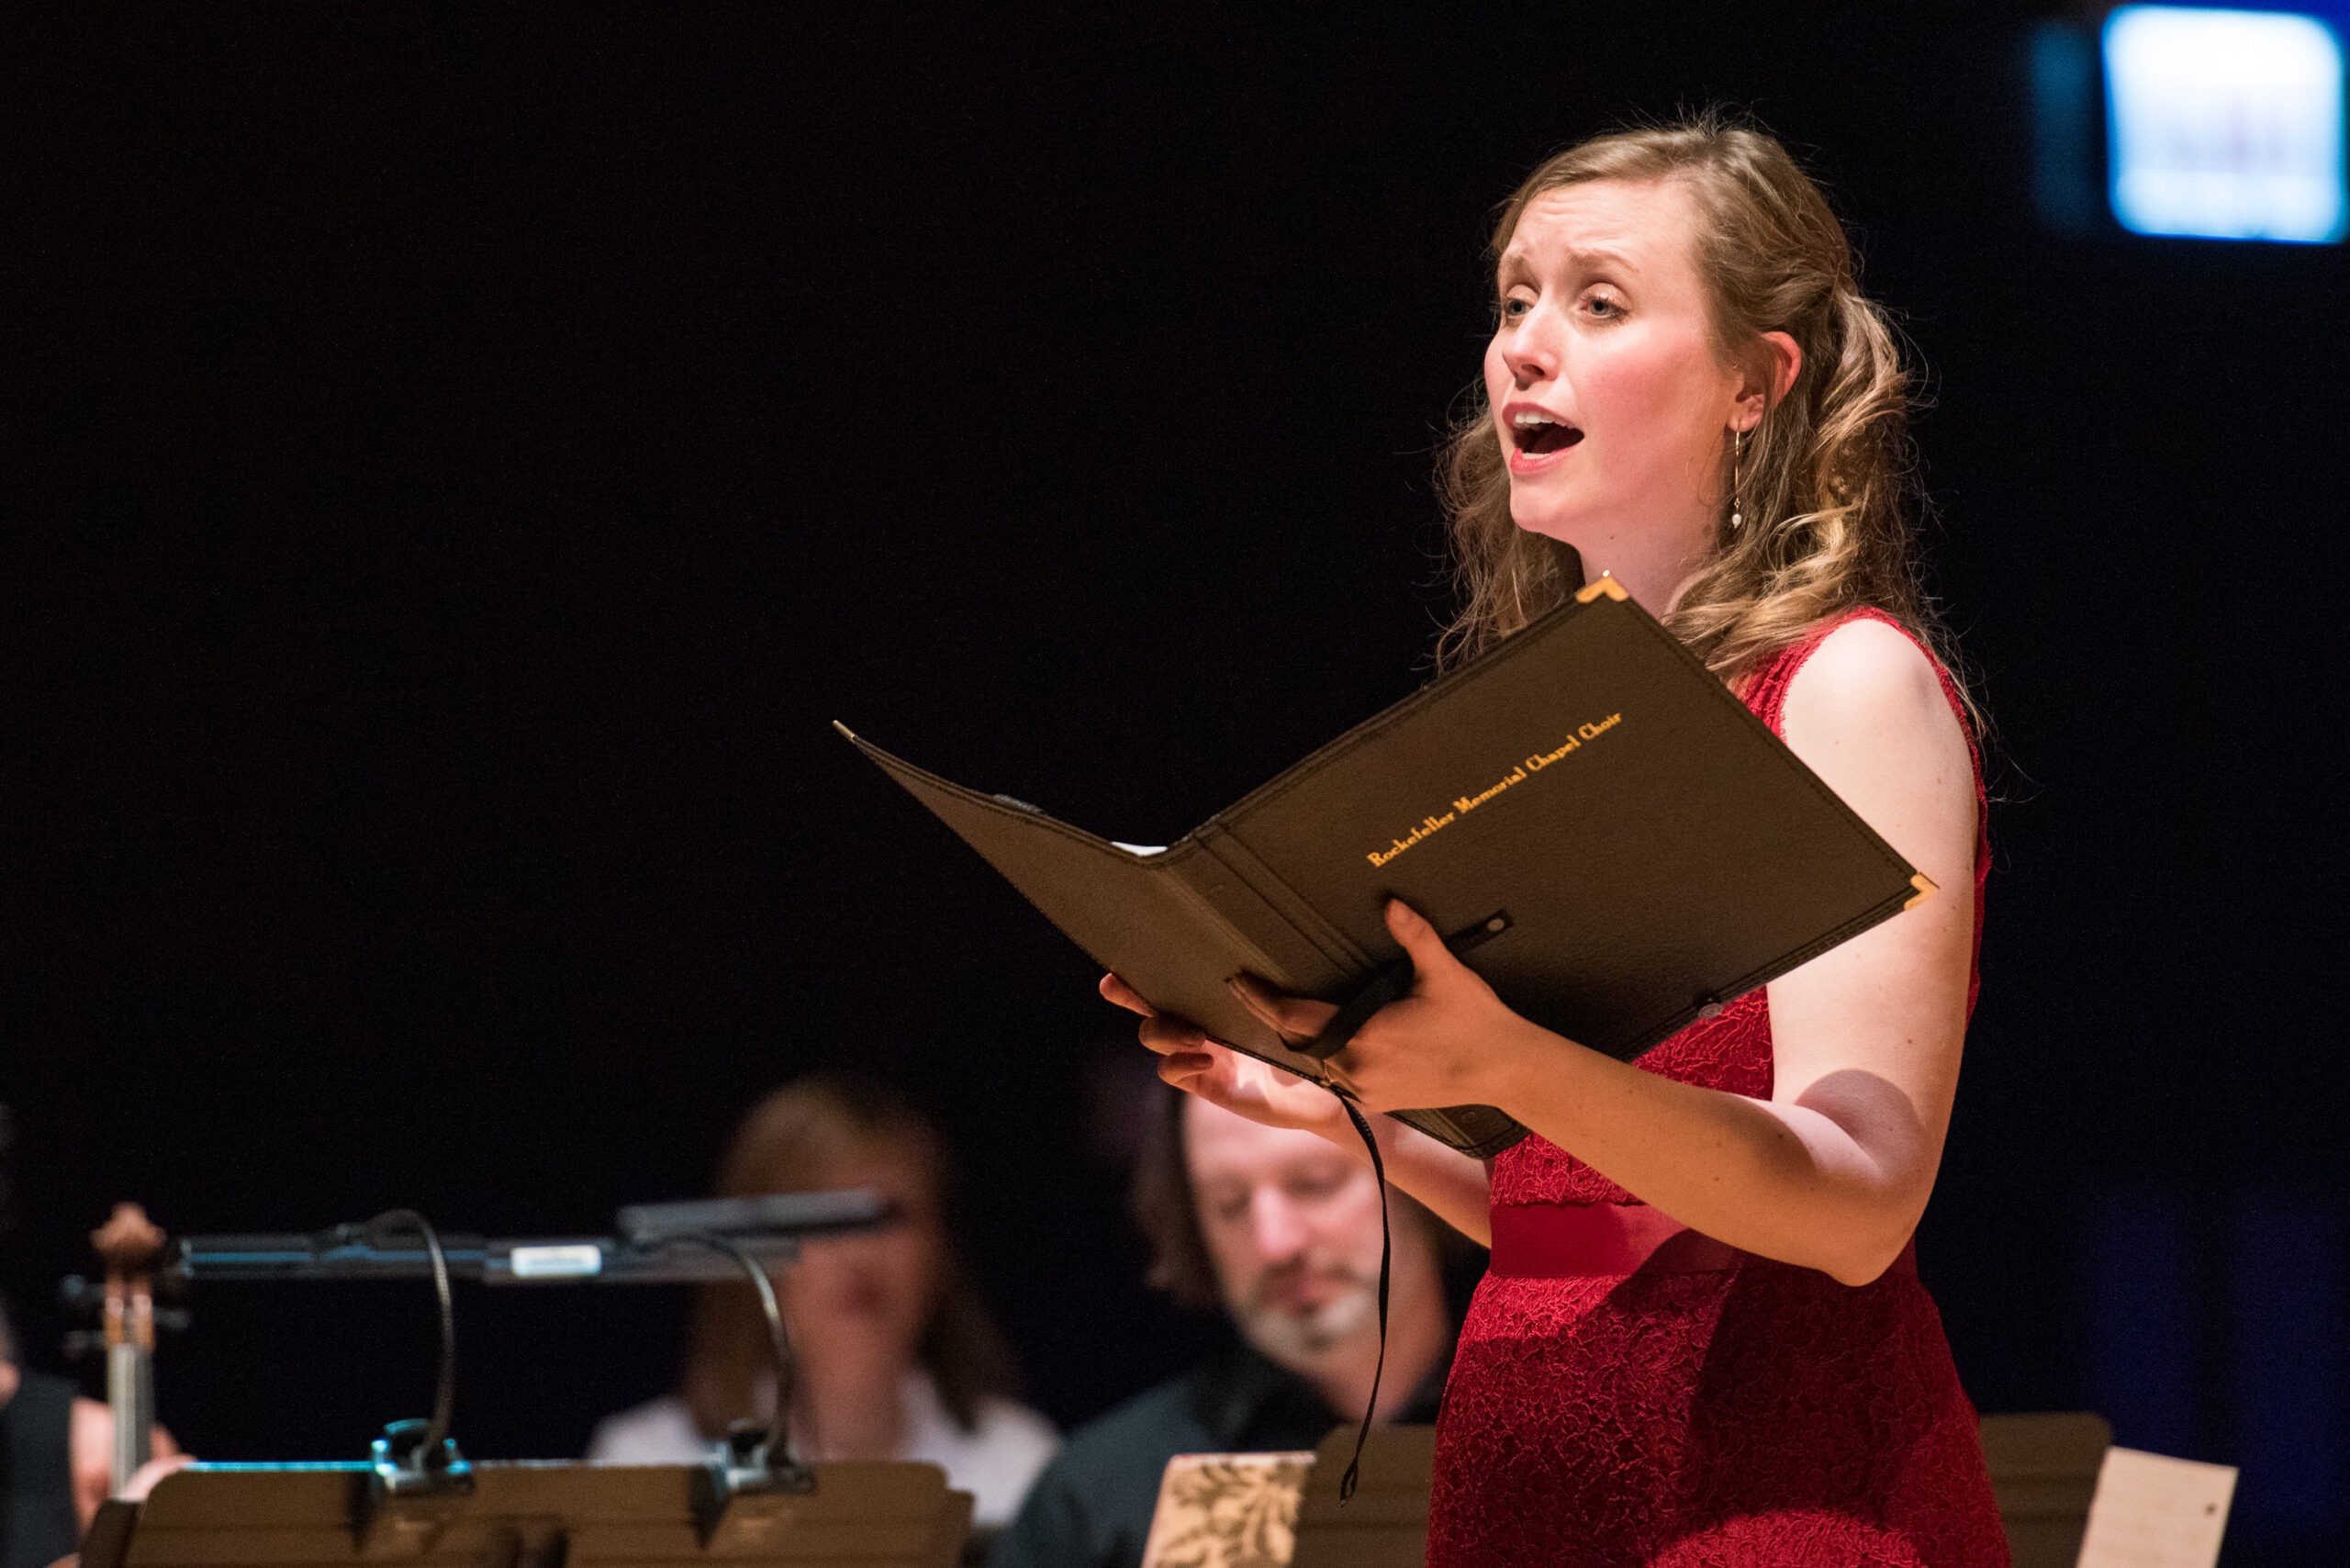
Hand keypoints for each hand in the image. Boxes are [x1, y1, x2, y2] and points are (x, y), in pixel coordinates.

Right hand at [1098, 973, 1348, 1141]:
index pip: (1177, 981)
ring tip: (1198, 1036)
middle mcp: (1202, 1025)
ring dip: (1164, 1031)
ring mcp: (1199, 1055)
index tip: (1122, 957)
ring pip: (1155, 1037)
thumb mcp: (1289, 1011)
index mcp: (1218, 1002)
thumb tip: (1242, 972)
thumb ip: (1266, 993)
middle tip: (1118, 985)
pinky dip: (1179, 1063)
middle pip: (1151, 1007)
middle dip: (1130, 995)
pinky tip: (1205, 1060)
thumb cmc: (1312, 1042)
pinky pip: (1172, 1072)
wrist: (1329, 1092)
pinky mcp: (1206, 1084)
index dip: (1145, 969)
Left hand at [1226, 899, 1535, 1113]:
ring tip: (1278, 1009)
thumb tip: (1391, 903)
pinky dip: (1326, 1053)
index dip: (1261, 999)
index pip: (1294, 1019)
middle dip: (1273, 1015)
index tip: (1239, 980)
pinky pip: (1338, 1075)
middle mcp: (1358, 1069)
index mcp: (1365, 1037)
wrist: (1505, 1070)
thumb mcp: (1445, 973)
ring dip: (1301, 1036)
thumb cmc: (1476, 1021)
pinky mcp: (1378, 1100)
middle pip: (1299, 1040)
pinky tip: (1321, 1036)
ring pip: (1317, 1060)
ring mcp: (1367, 1089)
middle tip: (1248, 989)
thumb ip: (1415, 936)